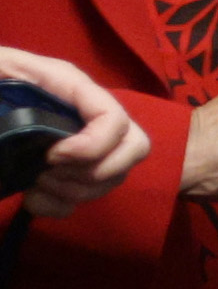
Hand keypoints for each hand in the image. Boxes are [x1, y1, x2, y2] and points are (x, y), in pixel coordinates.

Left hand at [0, 47, 148, 215]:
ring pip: (115, 176)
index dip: (93, 145)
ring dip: (77, 190)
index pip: (114, 118)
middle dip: (98, 171)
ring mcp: (83, 143)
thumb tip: (38, 128)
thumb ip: (9, 83)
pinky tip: (32, 197)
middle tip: (53, 173)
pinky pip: (87, 196)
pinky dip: (61, 205)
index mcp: (69, 86)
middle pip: (134, 147)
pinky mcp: (67, 167)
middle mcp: (87, 114)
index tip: (51, 157)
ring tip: (37, 183)